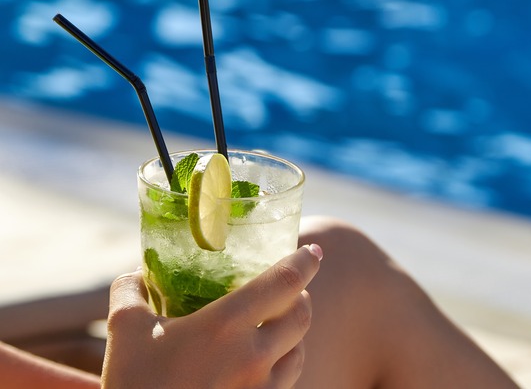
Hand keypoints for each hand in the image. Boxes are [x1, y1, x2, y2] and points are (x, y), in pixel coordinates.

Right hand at [101, 244, 321, 388]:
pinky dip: (285, 365)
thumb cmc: (135, 385)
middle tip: (293, 288)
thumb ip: (131, 293)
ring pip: (299, 352)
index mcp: (226, 326)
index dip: (305, 262)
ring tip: (280, 324)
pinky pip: (286, 382)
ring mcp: (262, 388)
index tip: (313, 251)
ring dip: (296, 332)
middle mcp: (254, 356)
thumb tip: (134, 276)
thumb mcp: (123, 331)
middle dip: (302, 296)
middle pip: (302, 316)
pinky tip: (266, 364)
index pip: (285, 282)